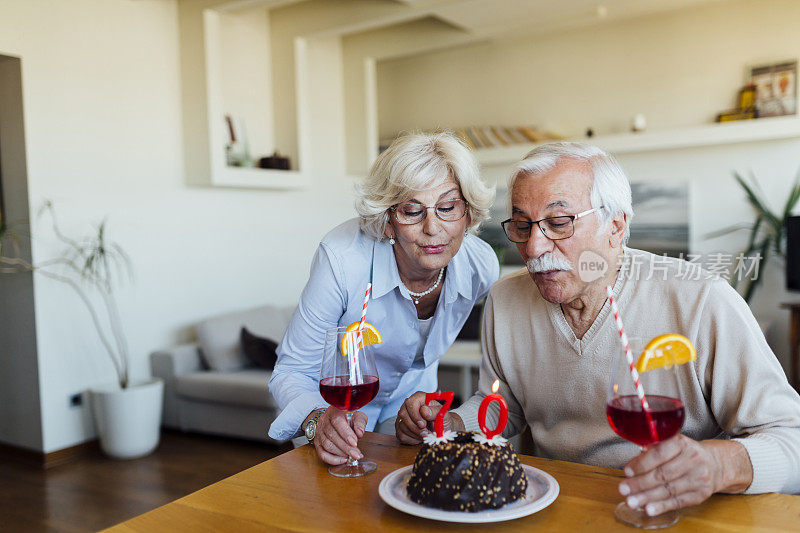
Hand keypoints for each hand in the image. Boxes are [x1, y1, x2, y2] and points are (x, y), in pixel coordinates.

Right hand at [311, 407, 367, 465]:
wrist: (335, 418)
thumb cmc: (348, 417)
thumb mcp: (357, 415)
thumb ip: (360, 422)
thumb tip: (360, 433)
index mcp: (334, 411)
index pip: (337, 421)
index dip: (345, 433)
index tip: (354, 443)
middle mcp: (324, 421)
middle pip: (332, 435)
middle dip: (346, 448)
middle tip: (356, 454)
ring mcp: (319, 432)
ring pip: (327, 445)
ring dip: (341, 454)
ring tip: (352, 457)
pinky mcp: (317, 442)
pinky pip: (322, 454)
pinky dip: (332, 460)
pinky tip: (343, 460)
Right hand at [395, 391, 463, 444]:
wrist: (443, 430)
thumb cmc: (443, 420)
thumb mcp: (444, 415)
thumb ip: (435, 411)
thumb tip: (424, 410)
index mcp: (420, 398)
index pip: (410, 403)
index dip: (415, 414)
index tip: (423, 424)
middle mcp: (409, 405)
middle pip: (403, 414)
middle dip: (415, 427)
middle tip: (426, 432)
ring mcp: (404, 416)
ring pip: (402, 425)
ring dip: (415, 434)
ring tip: (426, 434)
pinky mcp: (401, 427)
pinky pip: (401, 434)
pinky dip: (412, 439)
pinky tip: (420, 437)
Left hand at [618, 435, 751, 515]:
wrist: (715, 464)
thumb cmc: (685, 452)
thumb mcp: (671, 443)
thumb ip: (653, 449)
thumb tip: (634, 461)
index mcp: (682, 443)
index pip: (659, 454)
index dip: (642, 464)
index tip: (627, 471)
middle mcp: (692, 459)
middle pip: (663, 474)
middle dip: (640, 484)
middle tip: (623, 489)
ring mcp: (699, 478)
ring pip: (669, 489)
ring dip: (647, 497)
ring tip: (631, 501)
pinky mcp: (701, 494)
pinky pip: (678, 501)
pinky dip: (662, 506)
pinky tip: (649, 508)